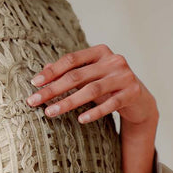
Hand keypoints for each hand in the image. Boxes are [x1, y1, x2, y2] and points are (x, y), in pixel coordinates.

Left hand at [25, 44, 157, 127]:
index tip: (34, 83)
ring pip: (92, 90)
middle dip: (53, 89)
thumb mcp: (90, 77)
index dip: (52, 71)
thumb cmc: (109, 86)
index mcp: (100, 52)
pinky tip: (81, 120)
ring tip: (50, 113)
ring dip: (68, 102)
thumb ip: (71, 71)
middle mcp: (113, 60)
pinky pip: (110, 104)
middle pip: (77, 76)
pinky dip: (95, 112)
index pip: (71, 60)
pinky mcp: (132, 93)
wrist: (139, 100)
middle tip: (34, 101)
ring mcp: (124, 76)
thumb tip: (44, 69)